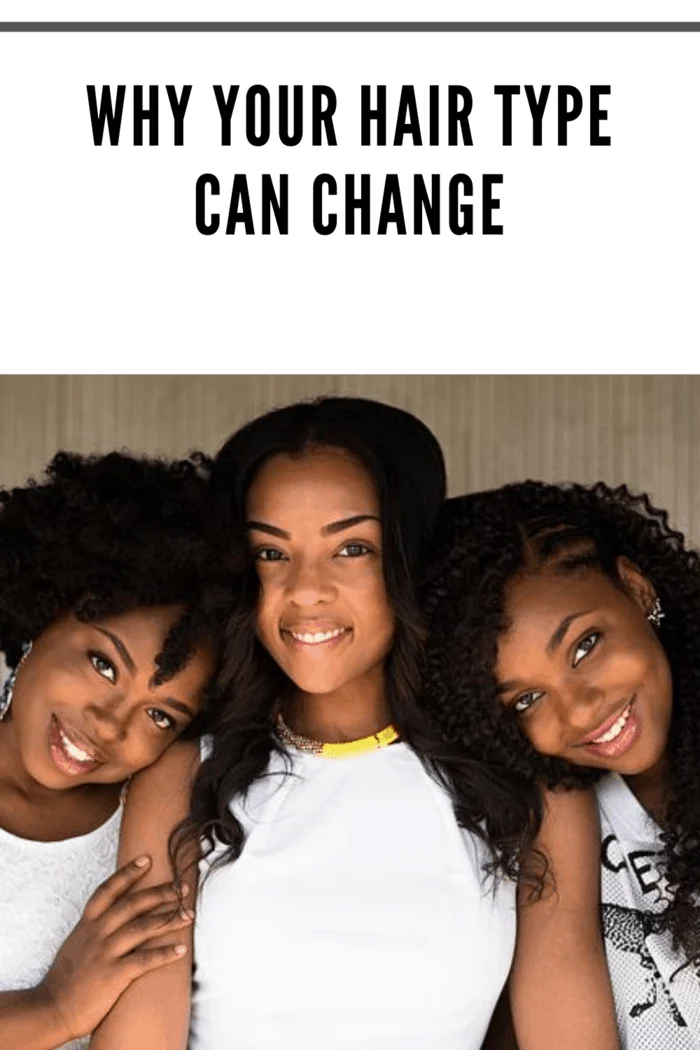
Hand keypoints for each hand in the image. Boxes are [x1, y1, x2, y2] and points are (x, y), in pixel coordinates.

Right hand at [38, 855, 192, 1041]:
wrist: (51, 1009)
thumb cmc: (65, 977)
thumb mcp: (77, 942)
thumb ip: (94, 927)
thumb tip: (114, 915)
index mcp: (87, 923)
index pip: (109, 889)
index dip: (128, 873)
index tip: (147, 859)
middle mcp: (97, 933)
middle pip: (132, 904)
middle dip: (160, 893)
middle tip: (182, 888)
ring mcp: (105, 953)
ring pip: (143, 928)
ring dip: (170, 920)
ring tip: (189, 915)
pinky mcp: (113, 975)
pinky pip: (144, 960)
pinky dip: (164, 954)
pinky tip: (181, 950)